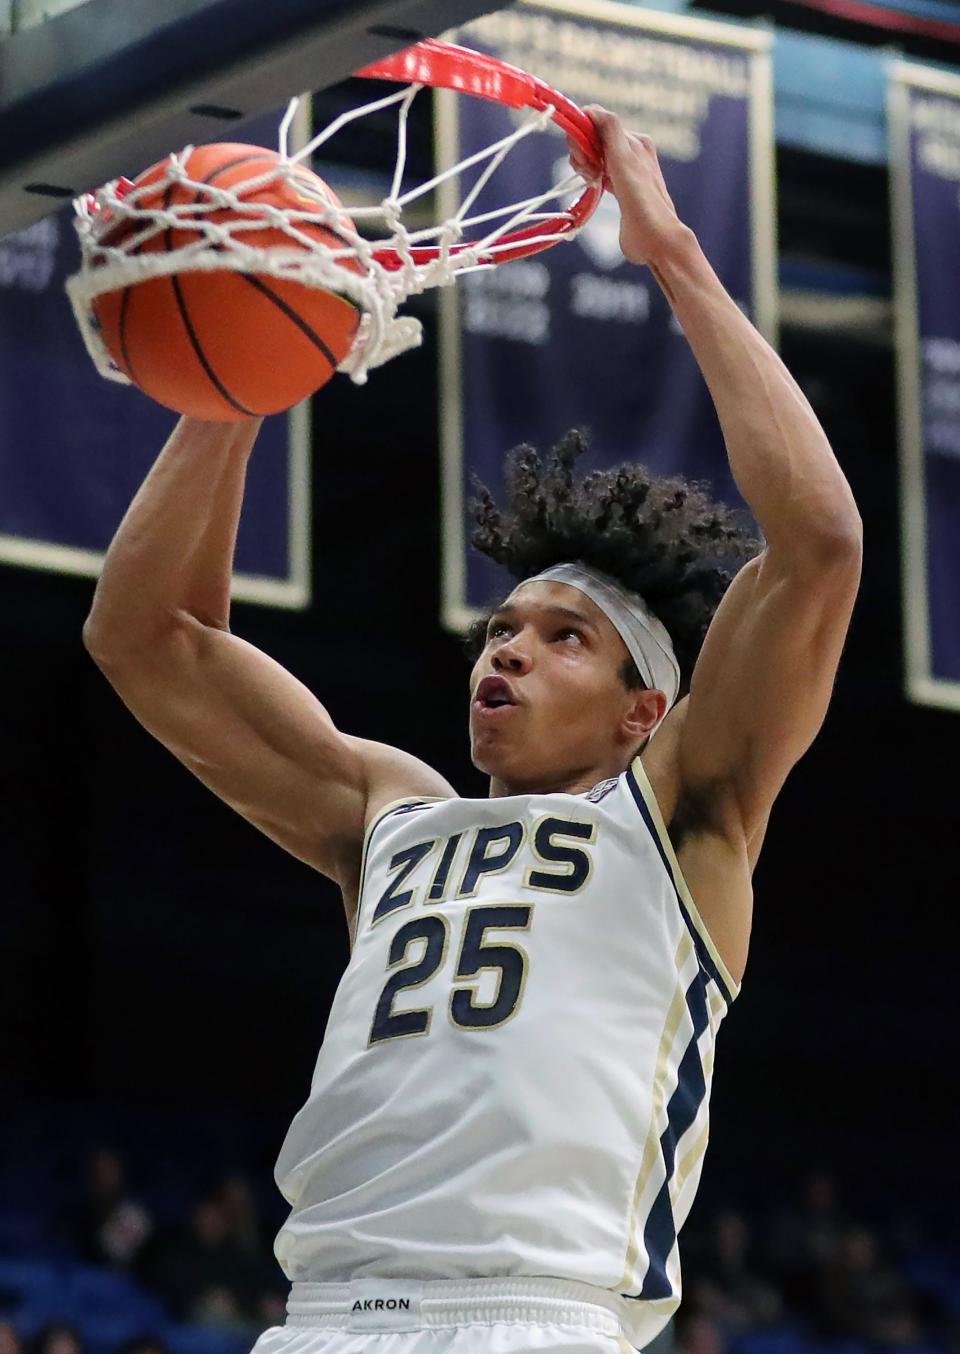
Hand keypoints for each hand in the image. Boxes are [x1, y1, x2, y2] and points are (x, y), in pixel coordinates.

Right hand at [566, 106, 687, 266]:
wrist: (657, 240)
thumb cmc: (642, 203)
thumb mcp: (624, 160)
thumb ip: (610, 130)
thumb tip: (591, 109)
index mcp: (636, 141)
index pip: (598, 122)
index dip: (583, 134)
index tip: (581, 155)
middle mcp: (633, 152)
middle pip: (594, 138)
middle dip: (583, 151)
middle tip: (589, 172)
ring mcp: (627, 171)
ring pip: (594, 155)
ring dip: (585, 165)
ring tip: (593, 181)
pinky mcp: (621, 190)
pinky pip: (599, 172)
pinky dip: (591, 176)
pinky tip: (594, 186)